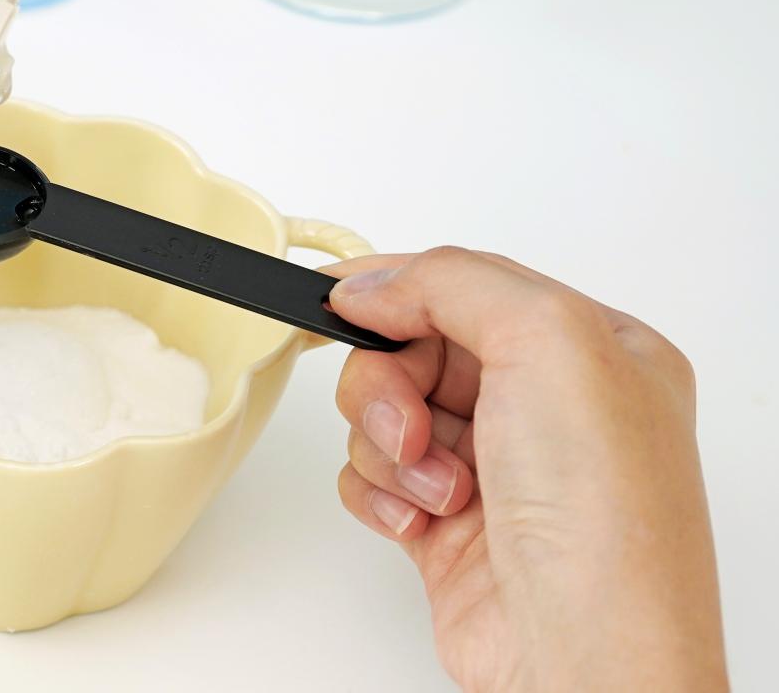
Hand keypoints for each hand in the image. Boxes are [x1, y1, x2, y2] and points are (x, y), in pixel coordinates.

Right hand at [325, 248, 725, 690]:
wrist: (583, 654)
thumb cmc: (604, 516)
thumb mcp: (548, 339)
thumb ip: (451, 281)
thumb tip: (373, 284)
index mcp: (595, 349)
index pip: (470, 286)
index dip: (398, 286)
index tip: (332, 295)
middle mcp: (547, 406)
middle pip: (414, 349)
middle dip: (392, 384)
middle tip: (410, 425)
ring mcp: (496, 467)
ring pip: (384, 413)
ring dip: (391, 446)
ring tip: (439, 488)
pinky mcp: (448, 524)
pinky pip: (373, 477)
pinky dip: (380, 494)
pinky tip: (421, 522)